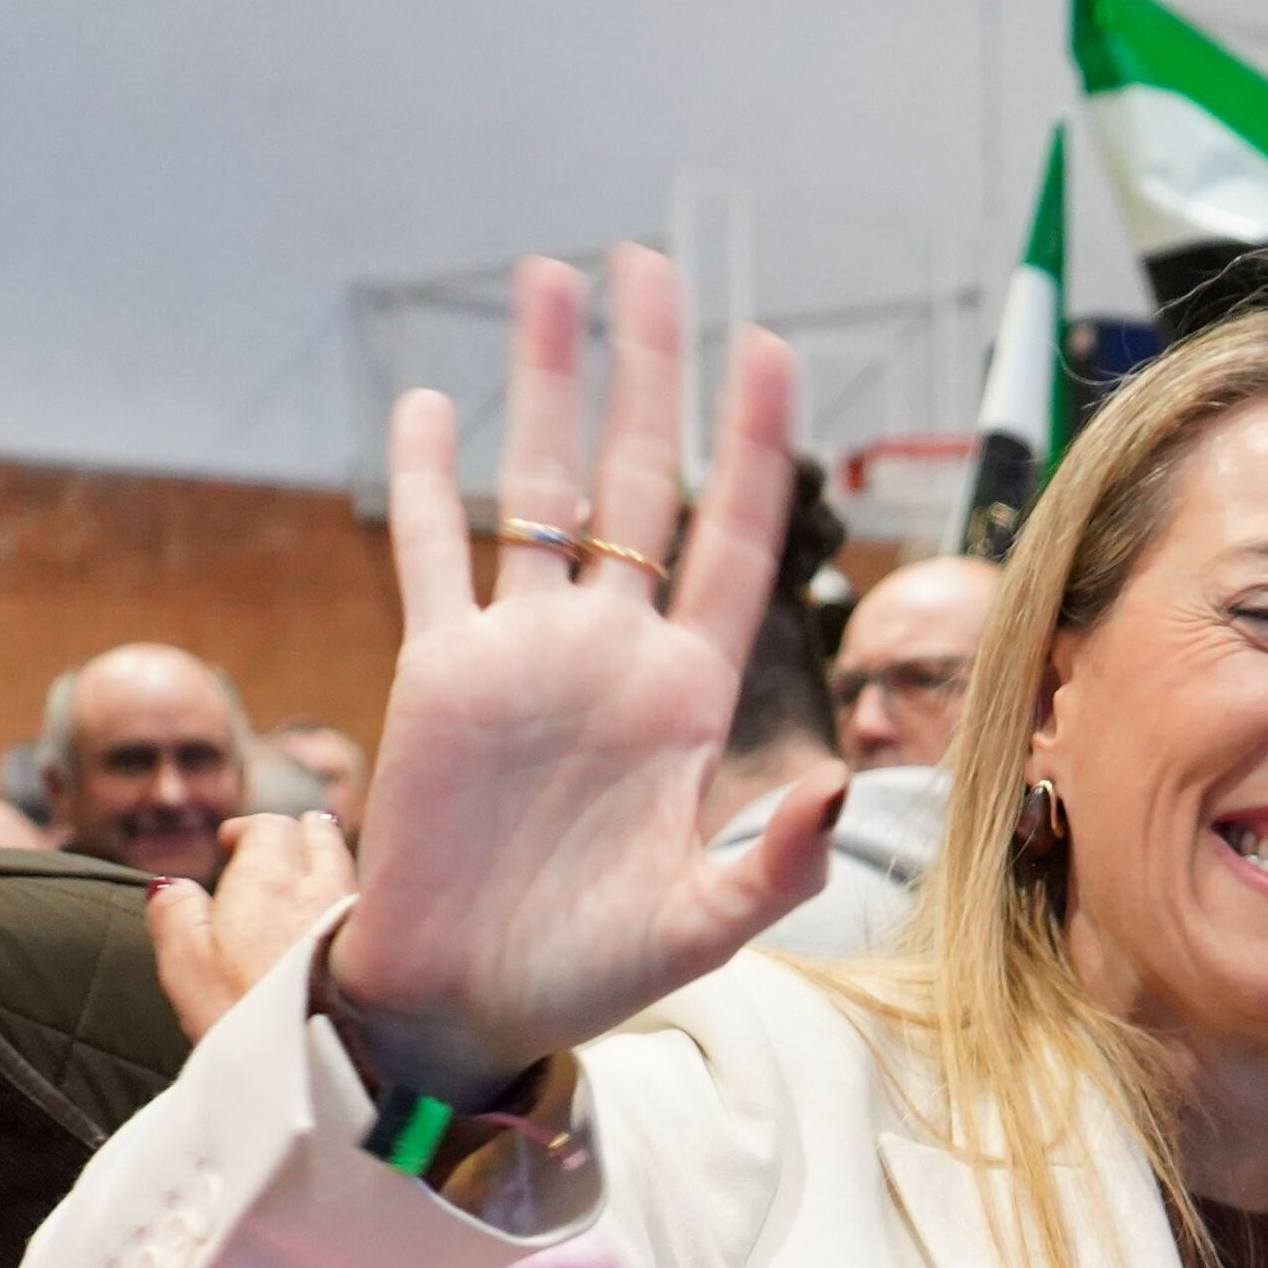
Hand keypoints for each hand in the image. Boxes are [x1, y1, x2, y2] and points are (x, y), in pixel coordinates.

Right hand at [147, 810, 361, 1046]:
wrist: (328, 1064)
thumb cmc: (252, 1015)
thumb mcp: (188, 964)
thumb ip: (175, 914)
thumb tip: (168, 888)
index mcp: (272, 877)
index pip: (269, 826)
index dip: (247, 831)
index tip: (232, 841)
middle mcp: (324, 885)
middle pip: (319, 836)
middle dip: (298, 834)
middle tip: (283, 842)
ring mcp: (361, 917)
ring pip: (347, 869)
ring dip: (328, 863)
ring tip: (312, 873)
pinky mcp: (387, 954)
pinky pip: (367, 909)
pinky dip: (350, 905)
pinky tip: (342, 926)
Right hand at [328, 247, 843, 1103]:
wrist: (469, 1002)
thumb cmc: (589, 973)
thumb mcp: (702, 929)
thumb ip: (778, 862)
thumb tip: (843, 786)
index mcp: (687, 699)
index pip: (732, 544)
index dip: (752, 448)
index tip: (770, 349)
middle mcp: (610, 654)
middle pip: (636, 481)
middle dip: (647, 373)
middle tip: (649, 264)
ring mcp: (523, 653)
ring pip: (533, 490)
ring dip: (542, 386)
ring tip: (550, 280)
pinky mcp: (437, 670)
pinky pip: (430, 554)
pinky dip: (424, 481)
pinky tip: (431, 404)